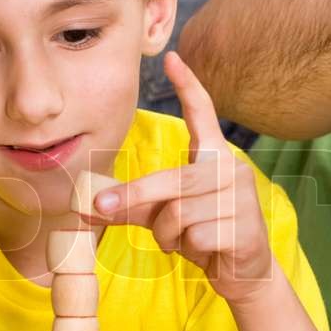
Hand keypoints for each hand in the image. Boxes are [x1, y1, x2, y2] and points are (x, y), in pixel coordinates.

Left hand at [91, 52, 273, 303]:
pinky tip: (204, 251)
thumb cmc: (204, 235)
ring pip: (179, 213)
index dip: (188, 86)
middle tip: (103, 207)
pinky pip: (196, 236)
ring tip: (181, 241)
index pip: (203, 115)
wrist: (245, 273)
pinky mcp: (245, 228)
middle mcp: (231, 169)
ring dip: (167, 235)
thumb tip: (85, 203)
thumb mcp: (164, 215)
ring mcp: (241, 198)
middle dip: (135, 198)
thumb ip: (131, 204)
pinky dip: (188, 249)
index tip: (172, 57)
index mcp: (214, 158)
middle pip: (172, 179)